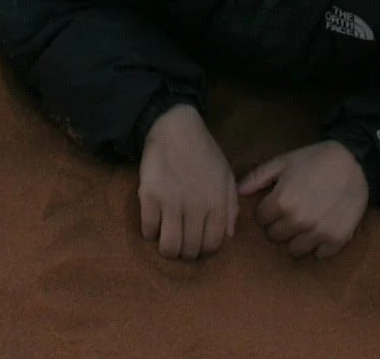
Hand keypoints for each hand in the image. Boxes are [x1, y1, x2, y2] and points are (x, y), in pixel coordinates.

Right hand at [138, 105, 238, 260]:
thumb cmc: (204, 151)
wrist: (175, 127)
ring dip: (168, 249)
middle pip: (190, 250)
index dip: (205, 249)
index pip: (212, 245)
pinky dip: (150, 233)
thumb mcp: (226, 175)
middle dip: (186, 252)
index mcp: (217, 202)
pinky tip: (153, 223)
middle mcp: (196, 206)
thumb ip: (231, 206)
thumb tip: (229, 236)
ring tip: (166, 238)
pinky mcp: (150, 195)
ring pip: (169, 247)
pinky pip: (148, 230)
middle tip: (181, 241)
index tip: (198, 242)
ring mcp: (171, 202)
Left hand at [238, 141, 369, 259]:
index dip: (267, 210)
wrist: (353, 162)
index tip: (277, 202)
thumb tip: (238, 192)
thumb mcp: (284, 161)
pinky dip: (318, 245)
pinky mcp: (336, 241)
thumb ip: (258, 177)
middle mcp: (298, 222)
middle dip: (280, 225)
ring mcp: (318, 233)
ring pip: (295, 250)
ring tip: (305, 221)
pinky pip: (319, 255)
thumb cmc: (314, 159)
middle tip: (291, 211)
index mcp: (282, 202)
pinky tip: (321, 228)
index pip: (262, 220)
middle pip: (275, 237)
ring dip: (297, 238)